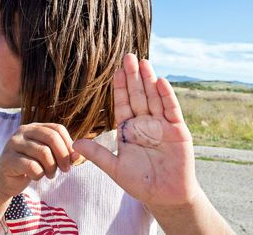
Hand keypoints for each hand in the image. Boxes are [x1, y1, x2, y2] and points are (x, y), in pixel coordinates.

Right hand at [0, 123, 74, 197]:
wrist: (5, 180)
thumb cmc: (30, 166)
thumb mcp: (47, 155)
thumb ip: (61, 151)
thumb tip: (77, 154)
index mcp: (34, 127)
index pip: (58, 129)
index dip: (69, 144)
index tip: (73, 159)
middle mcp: (23, 131)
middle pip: (52, 138)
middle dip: (63, 156)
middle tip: (65, 169)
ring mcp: (13, 144)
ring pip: (43, 153)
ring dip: (51, 168)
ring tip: (50, 174)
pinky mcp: (7, 159)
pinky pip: (32, 166)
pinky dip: (39, 175)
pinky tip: (36, 177)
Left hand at [73, 54, 199, 208]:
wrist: (165, 197)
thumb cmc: (140, 183)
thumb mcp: (115, 168)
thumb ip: (98, 154)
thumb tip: (74, 143)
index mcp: (128, 129)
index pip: (122, 104)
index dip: (119, 88)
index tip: (115, 71)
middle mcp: (145, 123)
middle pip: (137, 95)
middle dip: (133, 77)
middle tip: (128, 56)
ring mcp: (161, 125)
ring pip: (154, 98)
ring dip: (149, 80)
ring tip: (143, 62)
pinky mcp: (177, 130)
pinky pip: (171, 109)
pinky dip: (166, 96)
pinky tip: (160, 81)